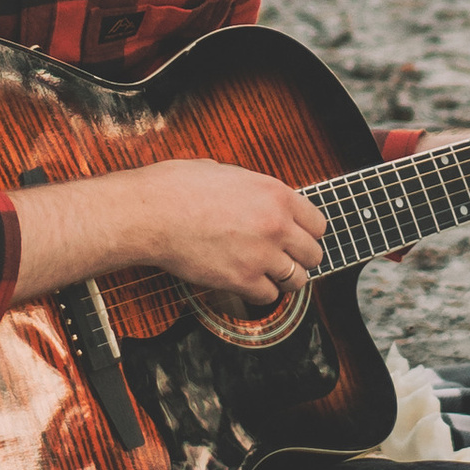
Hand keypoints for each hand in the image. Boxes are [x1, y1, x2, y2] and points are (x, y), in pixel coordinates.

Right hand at [122, 159, 327, 303]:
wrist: (151, 213)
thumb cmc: (179, 188)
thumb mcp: (227, 173)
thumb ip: (253, 189)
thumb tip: (258, 198)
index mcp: (276, 194)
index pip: (318, 223)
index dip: (307, 233)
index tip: (297, 238)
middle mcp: (276, 225)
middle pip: (313, 254)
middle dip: (299, 258)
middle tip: (284, 258)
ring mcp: (261, 255)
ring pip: (296, 280)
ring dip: (283, 279)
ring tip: (267, 274)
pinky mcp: (241, 280)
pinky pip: (267, 296)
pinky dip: (258, 293)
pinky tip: (245, 282)